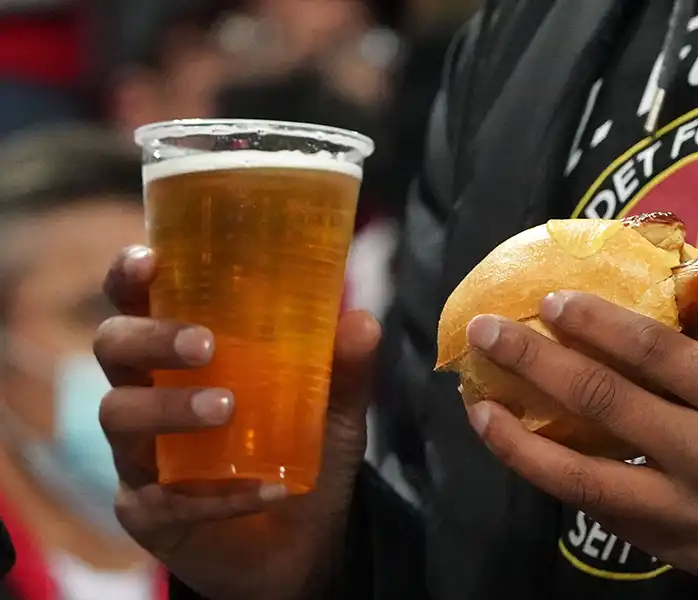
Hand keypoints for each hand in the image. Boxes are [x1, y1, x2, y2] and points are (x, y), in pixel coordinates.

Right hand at [95, 246, 379, 599]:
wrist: (304, 542)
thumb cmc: (302, 451)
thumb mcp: (334, 409)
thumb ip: (346, 368)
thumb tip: (362, 319)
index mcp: (183, 355)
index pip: (140, 302)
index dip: (130, 277)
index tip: (150, 260)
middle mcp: (148, 394)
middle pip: (113, 348)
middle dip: (150, 338)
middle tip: (205, 345)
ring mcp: (140, 455)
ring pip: (120, 417)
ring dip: (172, 408)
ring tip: (228, 409)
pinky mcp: (147, 512)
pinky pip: (164, 499)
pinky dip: (217, 495)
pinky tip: (268, 490)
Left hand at [465, 292, 697, 598]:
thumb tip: (666, 317)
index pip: (652, 353)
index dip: (593, 323)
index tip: (549, 301)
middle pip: (602, 405)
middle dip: (535, 364)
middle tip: (488, 334)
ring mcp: (688, 512)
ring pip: (582, 479)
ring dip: (520, 442)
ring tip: (479, 411)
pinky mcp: (678, 551)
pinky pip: (607, 515)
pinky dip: (562, 483)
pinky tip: (531, 456)